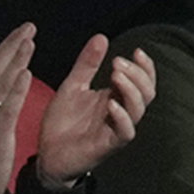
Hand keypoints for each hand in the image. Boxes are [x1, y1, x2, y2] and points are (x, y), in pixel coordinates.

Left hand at [30, 35, 154, 186]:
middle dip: (138, 74)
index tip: (137, 51)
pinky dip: (122, 116)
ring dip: (131, 90)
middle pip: (147, 92)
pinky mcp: (108, 145)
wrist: (46, 156)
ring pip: (139, 109)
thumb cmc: (61, 123)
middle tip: (117, 63)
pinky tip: (111, 104)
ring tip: (115, 76)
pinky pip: (125, 131)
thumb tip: (101, 36)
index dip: (145, 66)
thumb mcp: (72, 87)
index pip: (144, 80)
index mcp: (116, 97)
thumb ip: (87, 65)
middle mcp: (122, 112)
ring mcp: (117, 129)